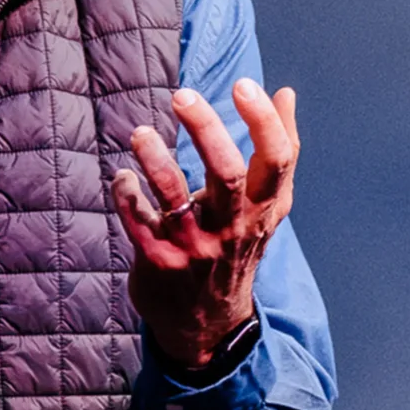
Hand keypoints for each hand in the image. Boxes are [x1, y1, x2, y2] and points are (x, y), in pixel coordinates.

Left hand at [111, 80, 298, 369]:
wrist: (207, 323)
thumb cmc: (238, 247)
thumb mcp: (268, 208)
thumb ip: (280, 150)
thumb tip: (286, 93)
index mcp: (263, 208)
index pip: (277, 160)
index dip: (264, 121)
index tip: (244, 85)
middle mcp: (233, 227)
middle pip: (228, 173)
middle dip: (205, 130)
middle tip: (183, 95)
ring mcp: (195, 246)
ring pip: (176, 198)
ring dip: (156, 161)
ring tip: (140, 134)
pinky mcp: (159, 261)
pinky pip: (139, 223)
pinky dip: (128, 195)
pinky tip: (123, 177)